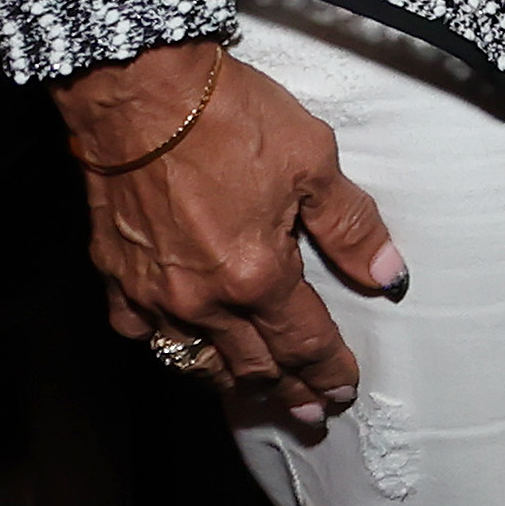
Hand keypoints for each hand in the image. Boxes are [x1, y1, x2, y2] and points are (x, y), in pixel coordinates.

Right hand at [55, 41, 403, 429]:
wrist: (142, 93)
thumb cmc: (230, 117)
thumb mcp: (315, 160)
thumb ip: (351, 226)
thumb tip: (388, 273)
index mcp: (258, 275)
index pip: (303, 342)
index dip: (328, 371)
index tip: (342, 391)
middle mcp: (202, 298)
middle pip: (251, 364)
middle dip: (286, 390)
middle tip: (307, 411)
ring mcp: (153, 292)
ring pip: (195, 359)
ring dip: (230, 379)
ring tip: (256, 392)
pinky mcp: (116, 274)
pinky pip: (141, 331)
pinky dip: (168, 344)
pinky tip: (183, 345)